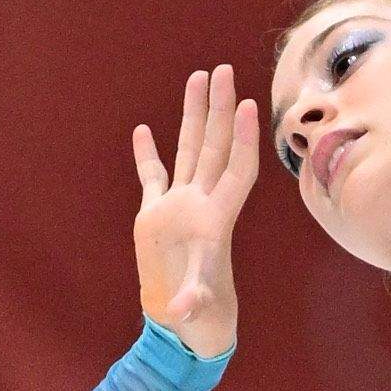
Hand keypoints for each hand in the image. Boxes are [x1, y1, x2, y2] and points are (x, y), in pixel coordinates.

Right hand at [133, 63, 258, 357]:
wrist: (182, 320)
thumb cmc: (199, 313)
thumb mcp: (198, 306)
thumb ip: (191, 302)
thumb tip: (182, 311)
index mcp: (217, 218)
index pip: (236, 169)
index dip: (243, 139)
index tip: (248, 105)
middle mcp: (201, 202)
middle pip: (214, 145)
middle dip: (220, 108)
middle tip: (224, 70)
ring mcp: (178, 205)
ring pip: (188, 148)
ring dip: (193, 115)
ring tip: (199, 77)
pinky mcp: (155, 214)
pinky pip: (152, 175)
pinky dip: (148, 153)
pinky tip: (142, 128)